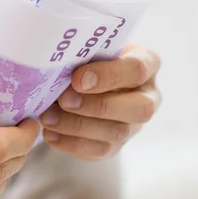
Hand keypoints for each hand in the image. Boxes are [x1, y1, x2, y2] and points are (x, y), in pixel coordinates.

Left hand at [40, 44, 160, 159]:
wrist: (86, 78)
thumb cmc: (89, 56)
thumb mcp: (92, 47)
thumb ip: (84, 53)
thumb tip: (57, 64)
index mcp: (148, 62)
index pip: (138, 69)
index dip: (108, 75)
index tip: (77, 78)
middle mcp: (149, 96)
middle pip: (139, 108)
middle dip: (98, 106)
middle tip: (63, 100)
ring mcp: (135, 124)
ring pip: (117, 132)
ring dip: (78, 126)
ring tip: (48, 117)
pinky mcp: (117, 145)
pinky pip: (99, 151)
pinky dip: (71, 143)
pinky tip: (50, 133)